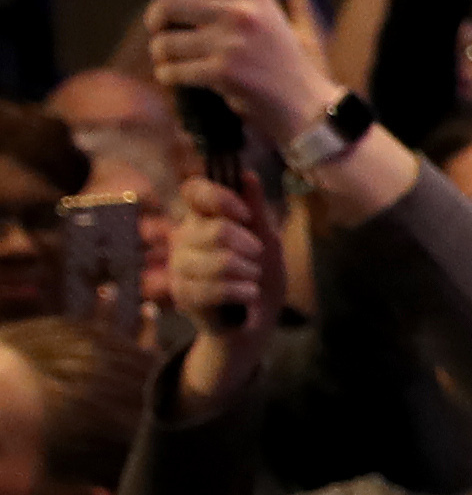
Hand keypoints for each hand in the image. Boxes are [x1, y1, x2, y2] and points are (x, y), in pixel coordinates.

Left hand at [146, 0, 339, 147]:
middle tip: (160, 30)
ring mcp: (232, 43)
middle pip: (168, 3)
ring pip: (164, 42)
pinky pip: (172, 71)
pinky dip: (169, 77)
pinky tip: (180, 78)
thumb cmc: (283, 58)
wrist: (304, 104)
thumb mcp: (273, 10)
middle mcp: (242, 12)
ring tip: (174, 60)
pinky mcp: (223, 73)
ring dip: (161, 54)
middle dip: (154, 20)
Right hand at [167, 173, 278, 403]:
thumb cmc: (262, 274)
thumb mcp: (269, 240)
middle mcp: (184, 237)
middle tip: (257, 257)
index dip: (219, 198)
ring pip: (216, 262)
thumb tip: (248, 176)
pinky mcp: (182, 294)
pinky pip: (211, 289)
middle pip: (213, 229)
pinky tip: (247, 294)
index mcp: (203, 217)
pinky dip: (240, 292)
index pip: (193, 190)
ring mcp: (179, 266)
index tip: (244, 215)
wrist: (257, 318)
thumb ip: (257, 210)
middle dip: (248, 246)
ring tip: (252, 278)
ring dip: (247, 272)